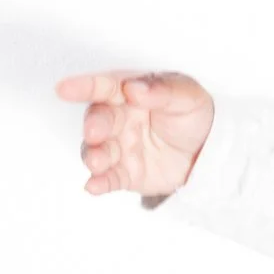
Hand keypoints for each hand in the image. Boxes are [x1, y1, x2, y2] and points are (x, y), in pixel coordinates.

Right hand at [53, 69, 215, 196]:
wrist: (209, 151)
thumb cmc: (194, 116)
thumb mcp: (188, 97)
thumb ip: (163, 91)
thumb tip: (134, 88)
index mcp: (131, 94)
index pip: (105, 87)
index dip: (84, 87)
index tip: (64, 89)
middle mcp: (120, 120)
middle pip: (98, 120)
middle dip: (94, 126)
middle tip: (95, 133)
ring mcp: (120, 147)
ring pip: (97, 151)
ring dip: (93, 156)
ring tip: (98, 163)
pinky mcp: (125, 173)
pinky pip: (109, 178)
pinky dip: (99, 183)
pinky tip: (94, 187)